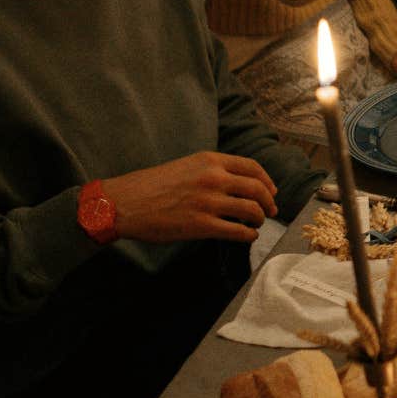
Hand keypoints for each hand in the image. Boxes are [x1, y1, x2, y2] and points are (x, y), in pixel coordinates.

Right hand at [102, 152, 280, 243]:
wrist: (124, 203)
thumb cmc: (152, 186)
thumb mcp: (186, 165)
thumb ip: (212, 170)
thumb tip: (238, 183)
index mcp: (210, 161)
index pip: (252, 167)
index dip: (267, 181)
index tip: (272, 191)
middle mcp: (214, 178)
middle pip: (258, 189)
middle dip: (269, 202)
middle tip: (271, 211)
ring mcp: (209, 202)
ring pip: (252, 210)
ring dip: (259, 219)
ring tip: (256, 224)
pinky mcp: (201, 225)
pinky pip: (237, 231)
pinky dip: (248, 235)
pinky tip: (247, 236)